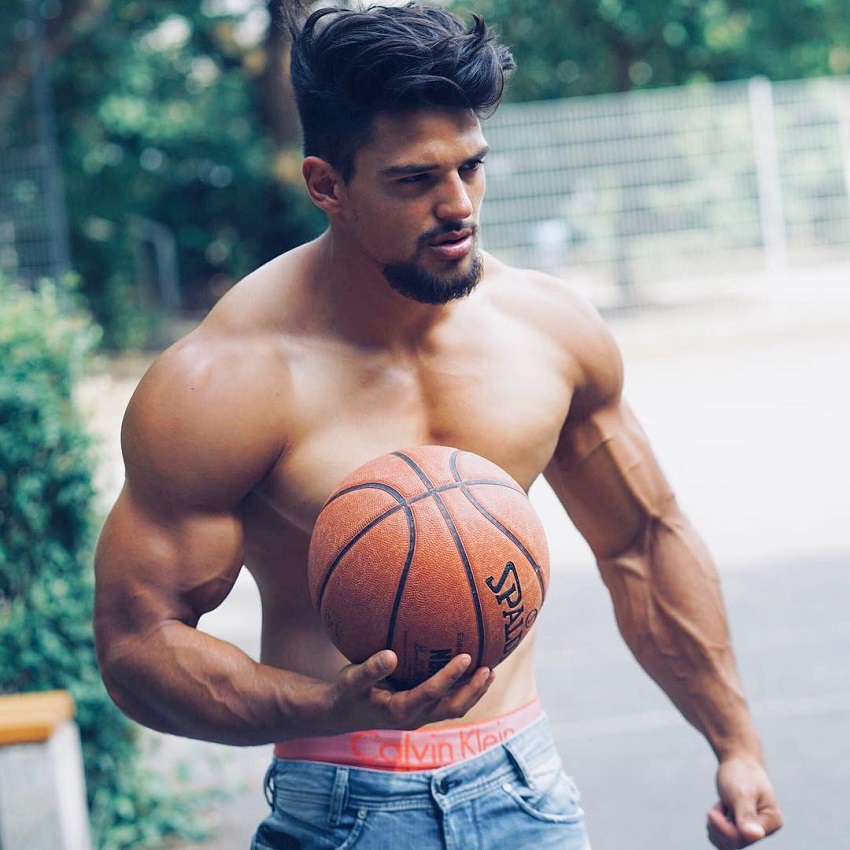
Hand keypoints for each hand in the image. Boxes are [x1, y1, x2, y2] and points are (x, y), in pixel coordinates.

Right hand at [324, 650, 494, 732]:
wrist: (342, 714)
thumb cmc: (347, 692)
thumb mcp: (351, 680)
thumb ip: (369, 670)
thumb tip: (390, 655)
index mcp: (400, 710)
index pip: (432, 693)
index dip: (450, 676)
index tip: (466, 657)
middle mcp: (415, 716)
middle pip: (453, 707)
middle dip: (473, 690)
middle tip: (490, 668)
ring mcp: (420, 715)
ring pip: (454, 708)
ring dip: (473, 692)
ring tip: (490, 671)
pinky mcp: (421, 710)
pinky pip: (447, 701)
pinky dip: (462, 688)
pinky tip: (470, 669)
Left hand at [706, 756, 782, 847]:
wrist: (739, 761)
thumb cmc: (741, 773)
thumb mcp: (742, 792)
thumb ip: (747, 815)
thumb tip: (755, 836)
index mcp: (772, 821)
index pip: (743, 837)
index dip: (722, 827)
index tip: (710, 811)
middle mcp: (765, 830)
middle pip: (734, 843)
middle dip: (718, 827)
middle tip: (713, 809)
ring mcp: (753, 831)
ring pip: (728, 844)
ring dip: (715, 828)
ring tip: (719, 809)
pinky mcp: (742, 829)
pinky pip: (724, 840)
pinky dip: (716, 828)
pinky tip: (720, 813)